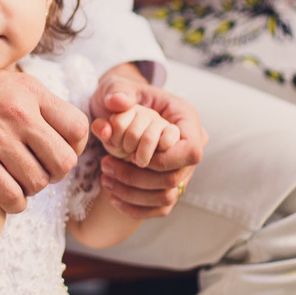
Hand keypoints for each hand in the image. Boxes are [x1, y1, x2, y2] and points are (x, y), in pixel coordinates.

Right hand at [0, 41, 88, 212]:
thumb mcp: (4, 79)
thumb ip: (33, 99)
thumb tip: (62, 125)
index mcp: (29, 91)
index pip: (78, 128)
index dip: (75, 146)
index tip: (58, 150)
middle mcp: (18, 114)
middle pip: (64, 161)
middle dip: (54, 173)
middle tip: (38, 170)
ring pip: (38, 183)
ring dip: (30, 188)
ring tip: (16, 178)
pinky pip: (10, 197)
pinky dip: (12, 201)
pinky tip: (3, 190)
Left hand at [90, 65, 206, 217]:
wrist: (116, 109)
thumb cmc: (119, 95)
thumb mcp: (115, 86)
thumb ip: (117, 91)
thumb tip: (119, 102)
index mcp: (185, 118)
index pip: (191, 150)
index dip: (163, 159)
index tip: (131, 155)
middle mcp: (189, 144)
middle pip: (175, 177)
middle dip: (137, 177)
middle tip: (105, 165)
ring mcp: (181, 167)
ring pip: (167, 196)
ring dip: (132, 193)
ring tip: (105, 178)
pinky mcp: (168, 184)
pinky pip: (160, 208)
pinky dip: (135, 207)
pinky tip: (112, 197)